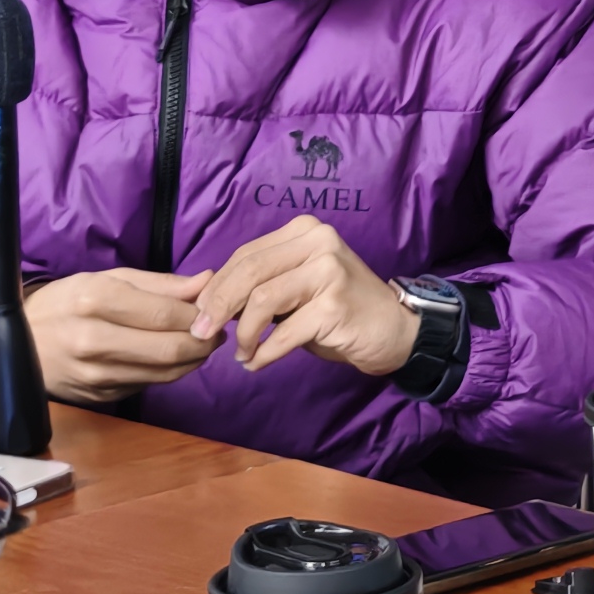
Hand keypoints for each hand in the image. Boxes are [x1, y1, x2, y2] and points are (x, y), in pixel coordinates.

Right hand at [24, 267, 216, 403]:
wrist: (17, 343)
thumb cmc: (65, 302)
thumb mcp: (105, 279)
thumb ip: (160, 283)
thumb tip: (207, 281)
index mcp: (95, 300)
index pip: (166, 313)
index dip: (199, 313)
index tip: (213, 309)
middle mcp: (94, 339)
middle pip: (171, 347)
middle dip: (204, 341)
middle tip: (215, 331)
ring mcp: (95, 374)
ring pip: (165, 372)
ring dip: (193, 359)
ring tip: (200, 342)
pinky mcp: (99, 396)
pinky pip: (148, 384)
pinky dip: (170, 372)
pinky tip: (172, 357)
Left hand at [190, 216, 415, 380]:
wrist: (394, 330)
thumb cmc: (339, 310)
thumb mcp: (298, 287)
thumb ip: (262, 283)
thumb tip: (207, 301)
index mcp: (305, 231)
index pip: (246, 255)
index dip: (216, 286)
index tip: (199, 313)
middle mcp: (318, 242)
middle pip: (249, 272)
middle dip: (217, 306)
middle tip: (202, 333)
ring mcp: (329, 271)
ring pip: (262, 300)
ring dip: (244, 334)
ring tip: (242, 353)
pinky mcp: (335, 305)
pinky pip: (283, 332)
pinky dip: (264, 352)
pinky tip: (257, 363)